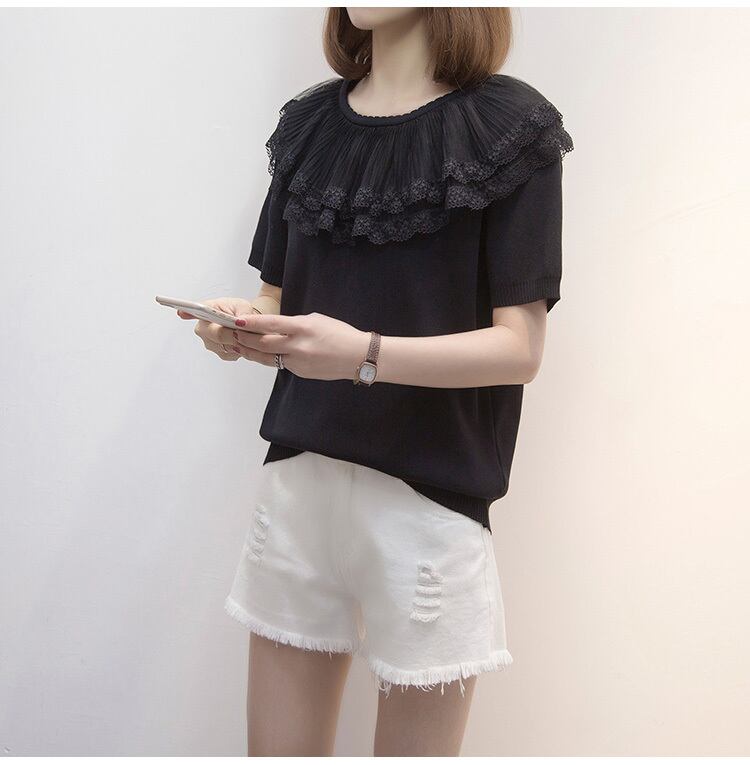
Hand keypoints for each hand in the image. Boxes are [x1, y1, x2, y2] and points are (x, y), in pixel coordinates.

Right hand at [176, 297, 260, 361]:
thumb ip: (242, 313)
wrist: (247, 322)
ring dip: (237, 342)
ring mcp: (209, 343)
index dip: (188, 313)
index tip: (181, 312)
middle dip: (232, 334)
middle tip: (242, 330)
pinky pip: (230, 354)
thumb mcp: (242, 306)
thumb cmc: (239, 311)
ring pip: (225, 346)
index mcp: (204, 312)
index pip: (194, 313)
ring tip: (243, 334)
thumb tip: (239, 321)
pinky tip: (241, 341)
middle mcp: (203, 329)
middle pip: (216, 336)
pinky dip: (239, 349)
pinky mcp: (220, 353)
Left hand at [231, 311, 370, 379]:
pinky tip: (262, 354)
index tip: (236, 321)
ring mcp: (298, 362)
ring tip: (239, 346)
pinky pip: (281, 364)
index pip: (270, 324)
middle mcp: (297, 346)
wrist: (358, 356)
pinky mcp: (300, 373)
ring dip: (251, 352)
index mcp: (302, 328)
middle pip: (263, 344)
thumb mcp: (317, 320)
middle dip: (245, 338)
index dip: (251, 323)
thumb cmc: (340, 334)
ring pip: (267, 358)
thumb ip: (295, 324)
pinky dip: (270, 358)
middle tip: (233, 334)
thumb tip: (279, 328)